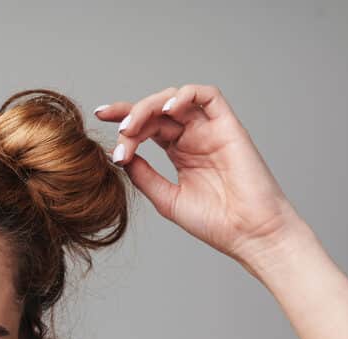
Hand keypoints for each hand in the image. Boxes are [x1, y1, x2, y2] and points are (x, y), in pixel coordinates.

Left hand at [94, 84, 307, 262]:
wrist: (249, 234)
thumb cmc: (214, 223)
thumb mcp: (166, 198)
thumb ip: (144, 176)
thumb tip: (119, 155)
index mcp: (180, 152)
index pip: (148, 126)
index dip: (124, 118)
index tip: (99, 116)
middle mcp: (194, 137)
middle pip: (157, 111)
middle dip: (132, 116)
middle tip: (118, 132)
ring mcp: (212, 130)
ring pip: (177, 99)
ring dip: (151, 106)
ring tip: (133, 127)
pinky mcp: (230, 127)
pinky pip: (209, 96)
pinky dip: (185, 95)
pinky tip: (166, 111)